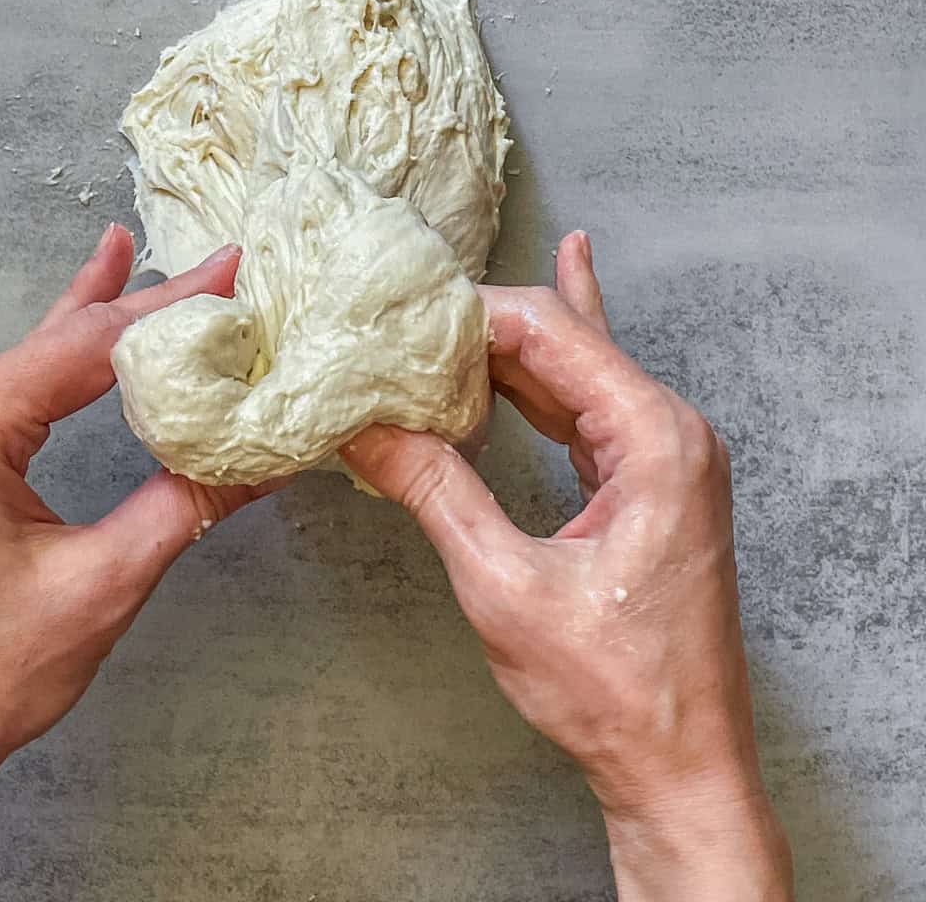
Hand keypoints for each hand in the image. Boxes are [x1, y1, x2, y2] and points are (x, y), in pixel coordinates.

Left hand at [0, 228, 279, 901]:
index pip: (85, 348)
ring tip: (143, 253)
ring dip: (102, 319)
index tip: (230, 275)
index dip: (166, 311)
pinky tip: (85, 295)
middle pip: (61, 340)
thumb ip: (186, 505)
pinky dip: (64, 352)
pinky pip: (15, 382)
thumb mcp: (103, 586)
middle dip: (143, 306)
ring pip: (37, 355)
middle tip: (218, 267)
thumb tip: (266, 454)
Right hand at [345, 232, 793, 901]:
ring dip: (507, 350)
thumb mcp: (505, 587)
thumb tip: (367, 429)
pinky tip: (568, 282)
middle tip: (405, 308)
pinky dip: (549, 371)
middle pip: (566, 337)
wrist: (683, 768)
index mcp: (654, 438)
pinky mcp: (652, 480)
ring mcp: (667, 454)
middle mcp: (671, 429)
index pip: (551, 330)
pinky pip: (591, 402)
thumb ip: (436, 492)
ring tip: (439, 312)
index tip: (401, 315)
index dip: (471, 314)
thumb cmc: (614, 691)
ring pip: (575, 368)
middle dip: (482, 325)